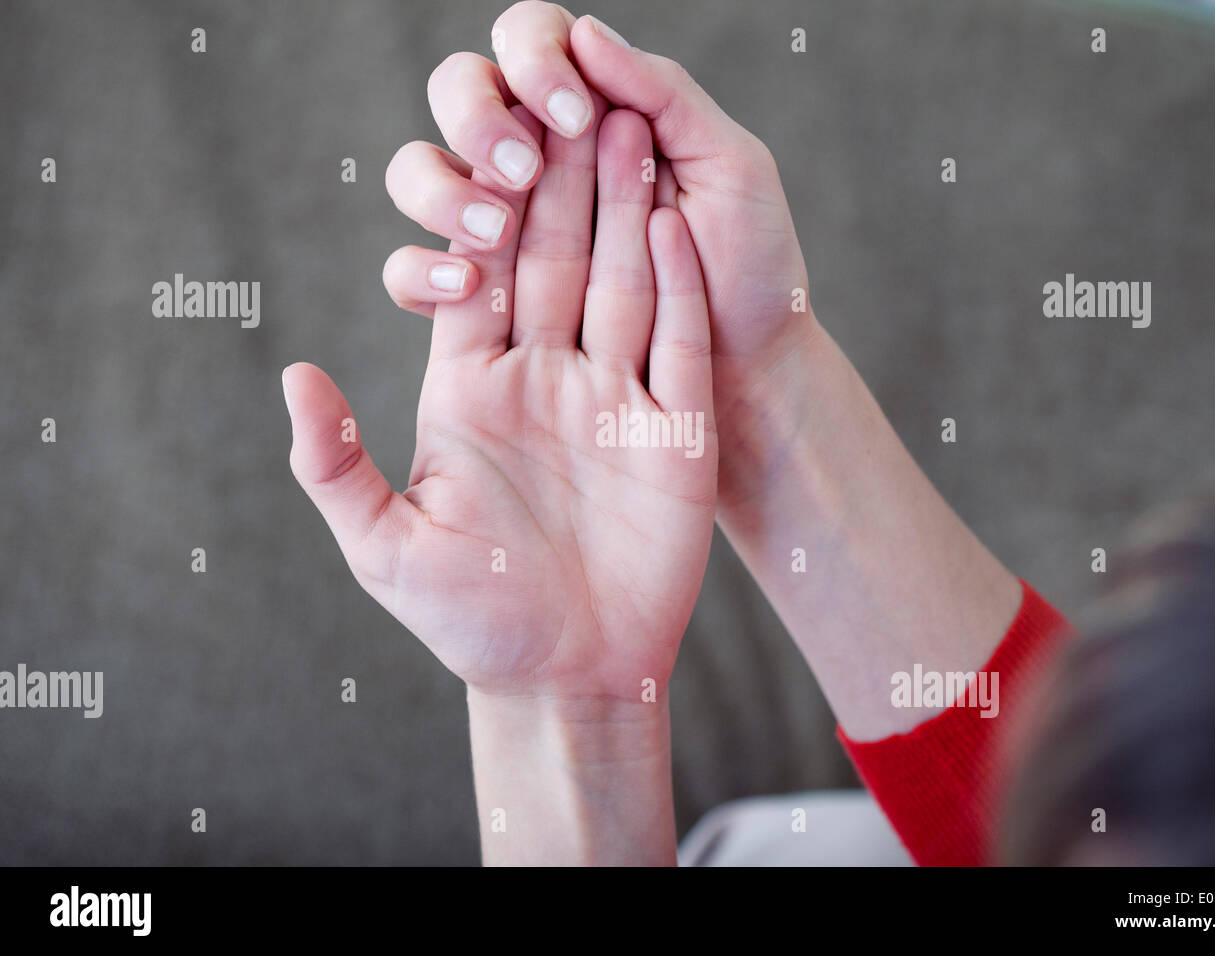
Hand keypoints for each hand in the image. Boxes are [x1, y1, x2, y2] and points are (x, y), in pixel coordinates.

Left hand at [285, 105, 716, 704]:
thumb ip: (337, 462)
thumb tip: (294, 375)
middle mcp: (544, 378)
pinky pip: (675, 343)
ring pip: (621, 284)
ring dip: (622, 211)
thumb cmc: (473, 619)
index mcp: (471, 390)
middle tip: (565, 97)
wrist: (570, 672)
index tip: (484, 139)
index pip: (478, 277)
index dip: (482, 208)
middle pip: (553, 260)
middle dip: (558, 182)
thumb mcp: (387, 546)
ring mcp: (612, 398)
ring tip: (626, 131)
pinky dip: (678, 286)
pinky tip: (672, 225)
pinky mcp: (672, 428)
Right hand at [414, 2, 813, 471]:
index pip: (528, 41)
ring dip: (444, 190)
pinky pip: (411, 275)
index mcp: (593, 111)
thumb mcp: (731, 169)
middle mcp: (536, 159)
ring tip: (496, 230)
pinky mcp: (478, 304)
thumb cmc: (750, 268)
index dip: (535, 58)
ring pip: (419, 174)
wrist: (748, 374)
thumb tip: (583, 31)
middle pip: (458, 93)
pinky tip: (465, 284)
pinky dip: (425, 271)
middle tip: (527, 167)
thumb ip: (664, 94)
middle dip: (479, 116)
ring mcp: (499, 229)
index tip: (580, 115)